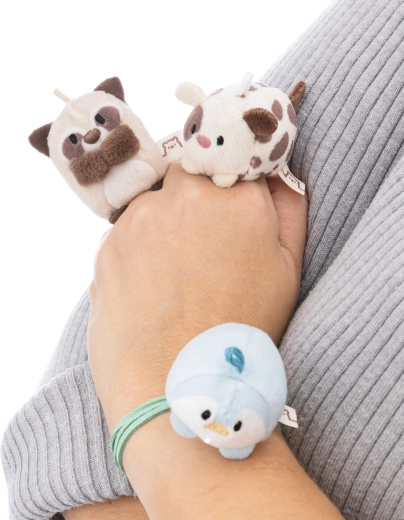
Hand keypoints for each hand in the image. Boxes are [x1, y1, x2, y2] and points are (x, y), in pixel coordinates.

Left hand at [88, 163, 306, 430]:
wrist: (175, 384)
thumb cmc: (241, 331)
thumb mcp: (287, 271)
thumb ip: (288, 209)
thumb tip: (275, 174)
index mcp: (238, 199)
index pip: (233, 156)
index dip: (231, 180)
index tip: (230, 203)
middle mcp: (185, 196)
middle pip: (189, 172)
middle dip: (197, 196)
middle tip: (203, 245)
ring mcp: (140, 218)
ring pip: (154, 201)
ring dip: (165, 222)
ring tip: (175, 276)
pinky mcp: (107, 243)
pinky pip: (127, 231)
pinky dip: (139, 247)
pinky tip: (152, 287)